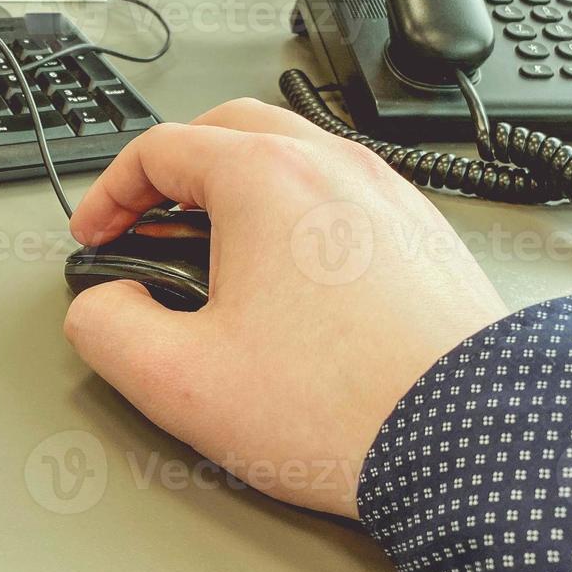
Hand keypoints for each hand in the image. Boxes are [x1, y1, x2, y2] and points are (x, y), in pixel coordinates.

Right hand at [63, 99, 508, 517]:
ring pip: (291, 152)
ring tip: (213, 251)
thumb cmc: (347, 409)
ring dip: (235, 186)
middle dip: (172, 171)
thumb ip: (106, 330)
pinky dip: (294, 212)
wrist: (472, 443)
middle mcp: (332, 168)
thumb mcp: (179, 381)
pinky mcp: (420, 233)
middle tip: (147, 222)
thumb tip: (101, 305)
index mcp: (267, 180)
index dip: (109, 193)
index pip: (160, 149)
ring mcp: (386, 195)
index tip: (99, 235)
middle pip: (227, 128)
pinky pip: (340, 194)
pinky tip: (287, 281)